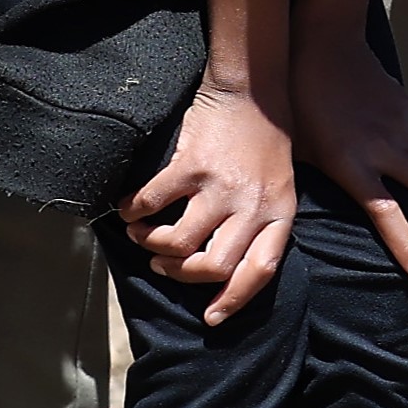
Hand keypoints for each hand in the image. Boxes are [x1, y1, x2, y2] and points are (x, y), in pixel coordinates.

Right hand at [127, 82, 303, 323]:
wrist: (254, 88)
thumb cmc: (265, 142)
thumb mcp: (280, 185)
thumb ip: (261, 222)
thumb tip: (225, 269)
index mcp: (280, 213)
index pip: (261, 271)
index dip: (234, 300)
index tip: (211, 318)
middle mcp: (254, 204)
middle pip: (213, 267)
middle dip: (181, 274)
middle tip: (163, 263)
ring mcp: (221, 186)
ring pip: (178, 242)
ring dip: (150, 244)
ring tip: (142, 234)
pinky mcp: (191, 165)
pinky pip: (151, 203)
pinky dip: (132, 212)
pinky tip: (127, 209)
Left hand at [289, 18, 407, 287]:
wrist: (320, 42)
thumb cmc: (294, 102)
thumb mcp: (298, 151)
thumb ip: (321, 180)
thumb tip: (328, 206)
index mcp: (354, 166)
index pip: (391, 219)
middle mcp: (385, 150)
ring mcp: (400, 126)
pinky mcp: (406, 106)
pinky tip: (406, 156)